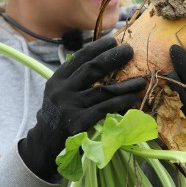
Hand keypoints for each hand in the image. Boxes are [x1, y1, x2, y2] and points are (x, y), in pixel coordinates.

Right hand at [18, 36, 145, 181]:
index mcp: (57, 80)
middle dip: (112, 58)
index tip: (113, 40)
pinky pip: (105, 109)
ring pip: (103, 91)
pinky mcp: (78, 123)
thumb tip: (104, 61)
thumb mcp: (59, 94)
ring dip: (125, 84)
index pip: (79, 58)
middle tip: (129, 51)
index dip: (97, 47)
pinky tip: (132, 98)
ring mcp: (69, 107)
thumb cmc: (58, 117)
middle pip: (92, 69)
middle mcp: (62, 91)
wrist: (44, 146)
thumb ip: (75, 79)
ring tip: (141, 80)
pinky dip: (121, 102)